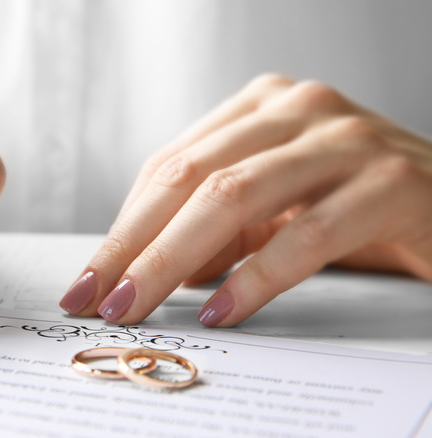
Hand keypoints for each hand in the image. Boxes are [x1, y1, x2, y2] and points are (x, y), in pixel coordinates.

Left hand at [60, 74, 431, 326]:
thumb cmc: (358, 207)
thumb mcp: (275, 211)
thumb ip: (217, 229)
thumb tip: (146, 270)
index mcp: (261, 106)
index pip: (169, 166)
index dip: (122, 227)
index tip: (89, 279)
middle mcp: (296, 108)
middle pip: (188, 177)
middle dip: (133, 245)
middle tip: (97, 299)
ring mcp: (344, 138)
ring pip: (232, 197)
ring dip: (171, 260)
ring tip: (137, 306)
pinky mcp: (389, 180)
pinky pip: (304, 235)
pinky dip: (254, 279)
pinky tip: (221, 311)